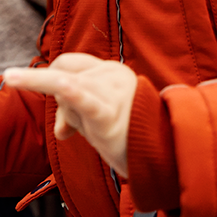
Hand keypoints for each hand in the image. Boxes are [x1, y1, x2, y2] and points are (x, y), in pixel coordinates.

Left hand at [3, 54, 137, 176]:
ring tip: (81, 132)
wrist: (164, 153)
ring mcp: (112, 94)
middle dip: (53, 99)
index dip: (52, 79)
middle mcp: (111, 75)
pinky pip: (89, 104)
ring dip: (69, 117)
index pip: (68, 63)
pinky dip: (74, 96)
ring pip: (65, 92)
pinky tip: (63, 87)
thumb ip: (75, 113)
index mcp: (109, 70)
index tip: (60, 102)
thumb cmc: (129, 133)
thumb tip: (60, 132)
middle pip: (63, 78)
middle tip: (64, 121)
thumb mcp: (97, 115)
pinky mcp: (110, 117)